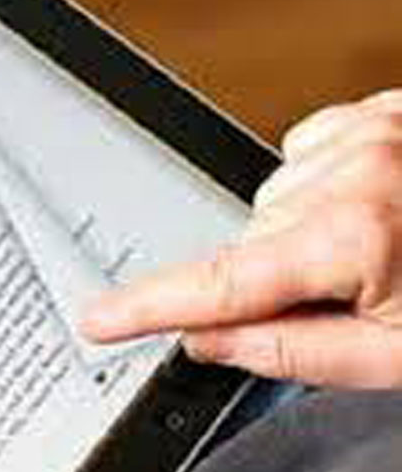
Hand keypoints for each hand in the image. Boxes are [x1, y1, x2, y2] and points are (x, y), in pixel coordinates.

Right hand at [83, 89, 401, 387]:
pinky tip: (363, 209)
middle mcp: (355, 171)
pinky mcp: (376, 115)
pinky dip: (317, 189)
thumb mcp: (400, 356)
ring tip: (369, 254)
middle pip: (249, 244)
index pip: (222, 284)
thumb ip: (296, 352)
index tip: (101, 320)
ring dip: (299, 234)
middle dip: (274, 281)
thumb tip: (210, 340)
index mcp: (357, 236)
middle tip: (342, 301)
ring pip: (274, 202)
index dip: (149, 307)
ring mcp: (367, 135)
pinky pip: (303, 157)